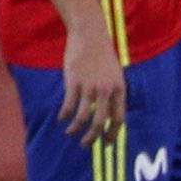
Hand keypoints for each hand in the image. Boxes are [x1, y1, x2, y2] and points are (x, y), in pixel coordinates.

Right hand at [59, 21, 125, 145]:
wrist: (90, 35)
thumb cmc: (101, 55)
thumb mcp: (112, 74)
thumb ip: (111, 94)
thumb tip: (104, 116)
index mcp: (119, 88)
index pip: (119, 119)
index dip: (112, 134)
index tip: (105, 144)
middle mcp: (106, 90)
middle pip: (100, 122)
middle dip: (92, 138)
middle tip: (85, 145)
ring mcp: (90, 86)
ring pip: (83, 117)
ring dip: (75, 129)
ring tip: (70, 133)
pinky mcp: (74, 82)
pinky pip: (69, 105)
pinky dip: (64, 115)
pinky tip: (61, 119)